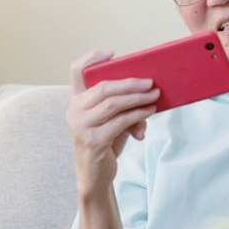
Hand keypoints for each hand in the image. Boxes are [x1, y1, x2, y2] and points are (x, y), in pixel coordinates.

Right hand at [66, 51, 159, 196]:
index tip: (111, 53)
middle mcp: (74, 111)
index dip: (91, 59)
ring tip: (154, 96)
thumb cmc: (105, 143)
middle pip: (103, 87)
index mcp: (77, 101)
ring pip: (113, 104)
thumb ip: (123, 109)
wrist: (95, 175)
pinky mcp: (93, 141)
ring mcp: (81, 126)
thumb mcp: (112, 121)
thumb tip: (148, 97)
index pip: (76, 71)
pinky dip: (137, 115)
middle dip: (130, 83)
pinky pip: (120, 122)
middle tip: (150, 83)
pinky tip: (148, 112)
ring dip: (137, 98)